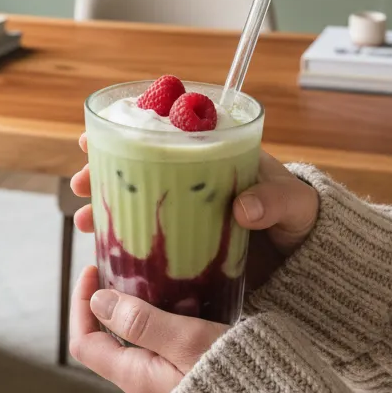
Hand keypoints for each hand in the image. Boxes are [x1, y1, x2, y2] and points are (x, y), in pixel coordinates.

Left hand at [68, 264, 225, 392]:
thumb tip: (99, 301)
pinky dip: (163, 323)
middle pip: (109, 342)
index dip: (82, 303)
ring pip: (138, 345)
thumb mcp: (188, 341)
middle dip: (110, 302)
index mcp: (137, 377)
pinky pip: (163, 352)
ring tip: (158, 278)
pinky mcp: (191, 388)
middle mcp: (146, 388)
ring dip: (139, 311)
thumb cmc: (236, 380)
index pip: (85, 341)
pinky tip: (186, 304)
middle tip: (128, 266)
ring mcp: (168, 390)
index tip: (95, 269)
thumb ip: (143, 321)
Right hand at [70, 135, 318, 288]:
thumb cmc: (303, 217)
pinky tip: (102, 248)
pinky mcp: (186, 245)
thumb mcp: (293, 204)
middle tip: (78, 181)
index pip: (164, 133)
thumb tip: (243, 208)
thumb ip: (274, 201)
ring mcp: (188, 212)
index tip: (93, 136)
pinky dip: (122, 239)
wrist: (314, 261)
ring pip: (136, 200)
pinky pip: (148, 237)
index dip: (126, 132)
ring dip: (104, 206)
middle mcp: (194, 180)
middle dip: (101, 171)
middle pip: (138, 167)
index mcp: (215, 155)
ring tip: (82, 219)